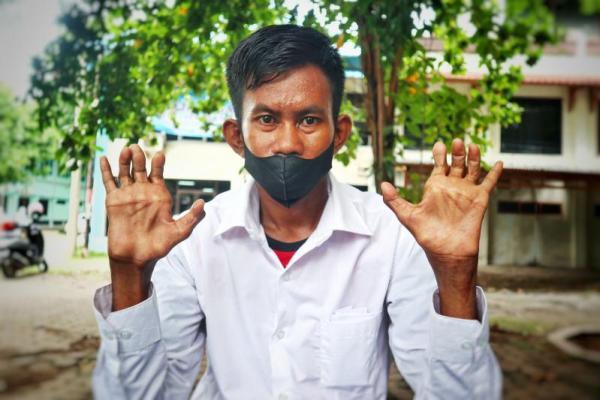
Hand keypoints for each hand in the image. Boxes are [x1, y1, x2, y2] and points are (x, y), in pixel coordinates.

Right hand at [100, 144, 204, 309]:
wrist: (136, 258)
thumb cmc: (159, 246)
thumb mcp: (180, 232)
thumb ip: (191, 217)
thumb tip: (204, 204)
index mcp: (159, 196)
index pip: (158, 174)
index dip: (158, 164)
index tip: (159, 155)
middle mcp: (143, 192)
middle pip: (140, 168)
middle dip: (139, 157)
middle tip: (137, 147)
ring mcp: (128, 195)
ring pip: (125, 172)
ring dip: (124, 160)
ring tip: (126, 149)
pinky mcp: (113, 201)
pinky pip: (109, 182)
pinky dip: (106, 170)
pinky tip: (104, 157)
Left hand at [381, 138, 502, 318]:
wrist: (447, 252)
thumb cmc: (427, 235)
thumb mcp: (407, 216)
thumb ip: (395, 200)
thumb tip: (382, 185)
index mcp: (436, 187)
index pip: (438, 166)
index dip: (439, 155)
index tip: (438, 144)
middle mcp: (452, 187)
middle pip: (456, 163)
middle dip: (456, 152)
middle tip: (455, 141)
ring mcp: (466, 192)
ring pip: (473, 169)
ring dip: (473, 157)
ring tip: (472, 146)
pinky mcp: (479, 200)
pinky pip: (488, 184)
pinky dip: (494, 173)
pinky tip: (499, 163)